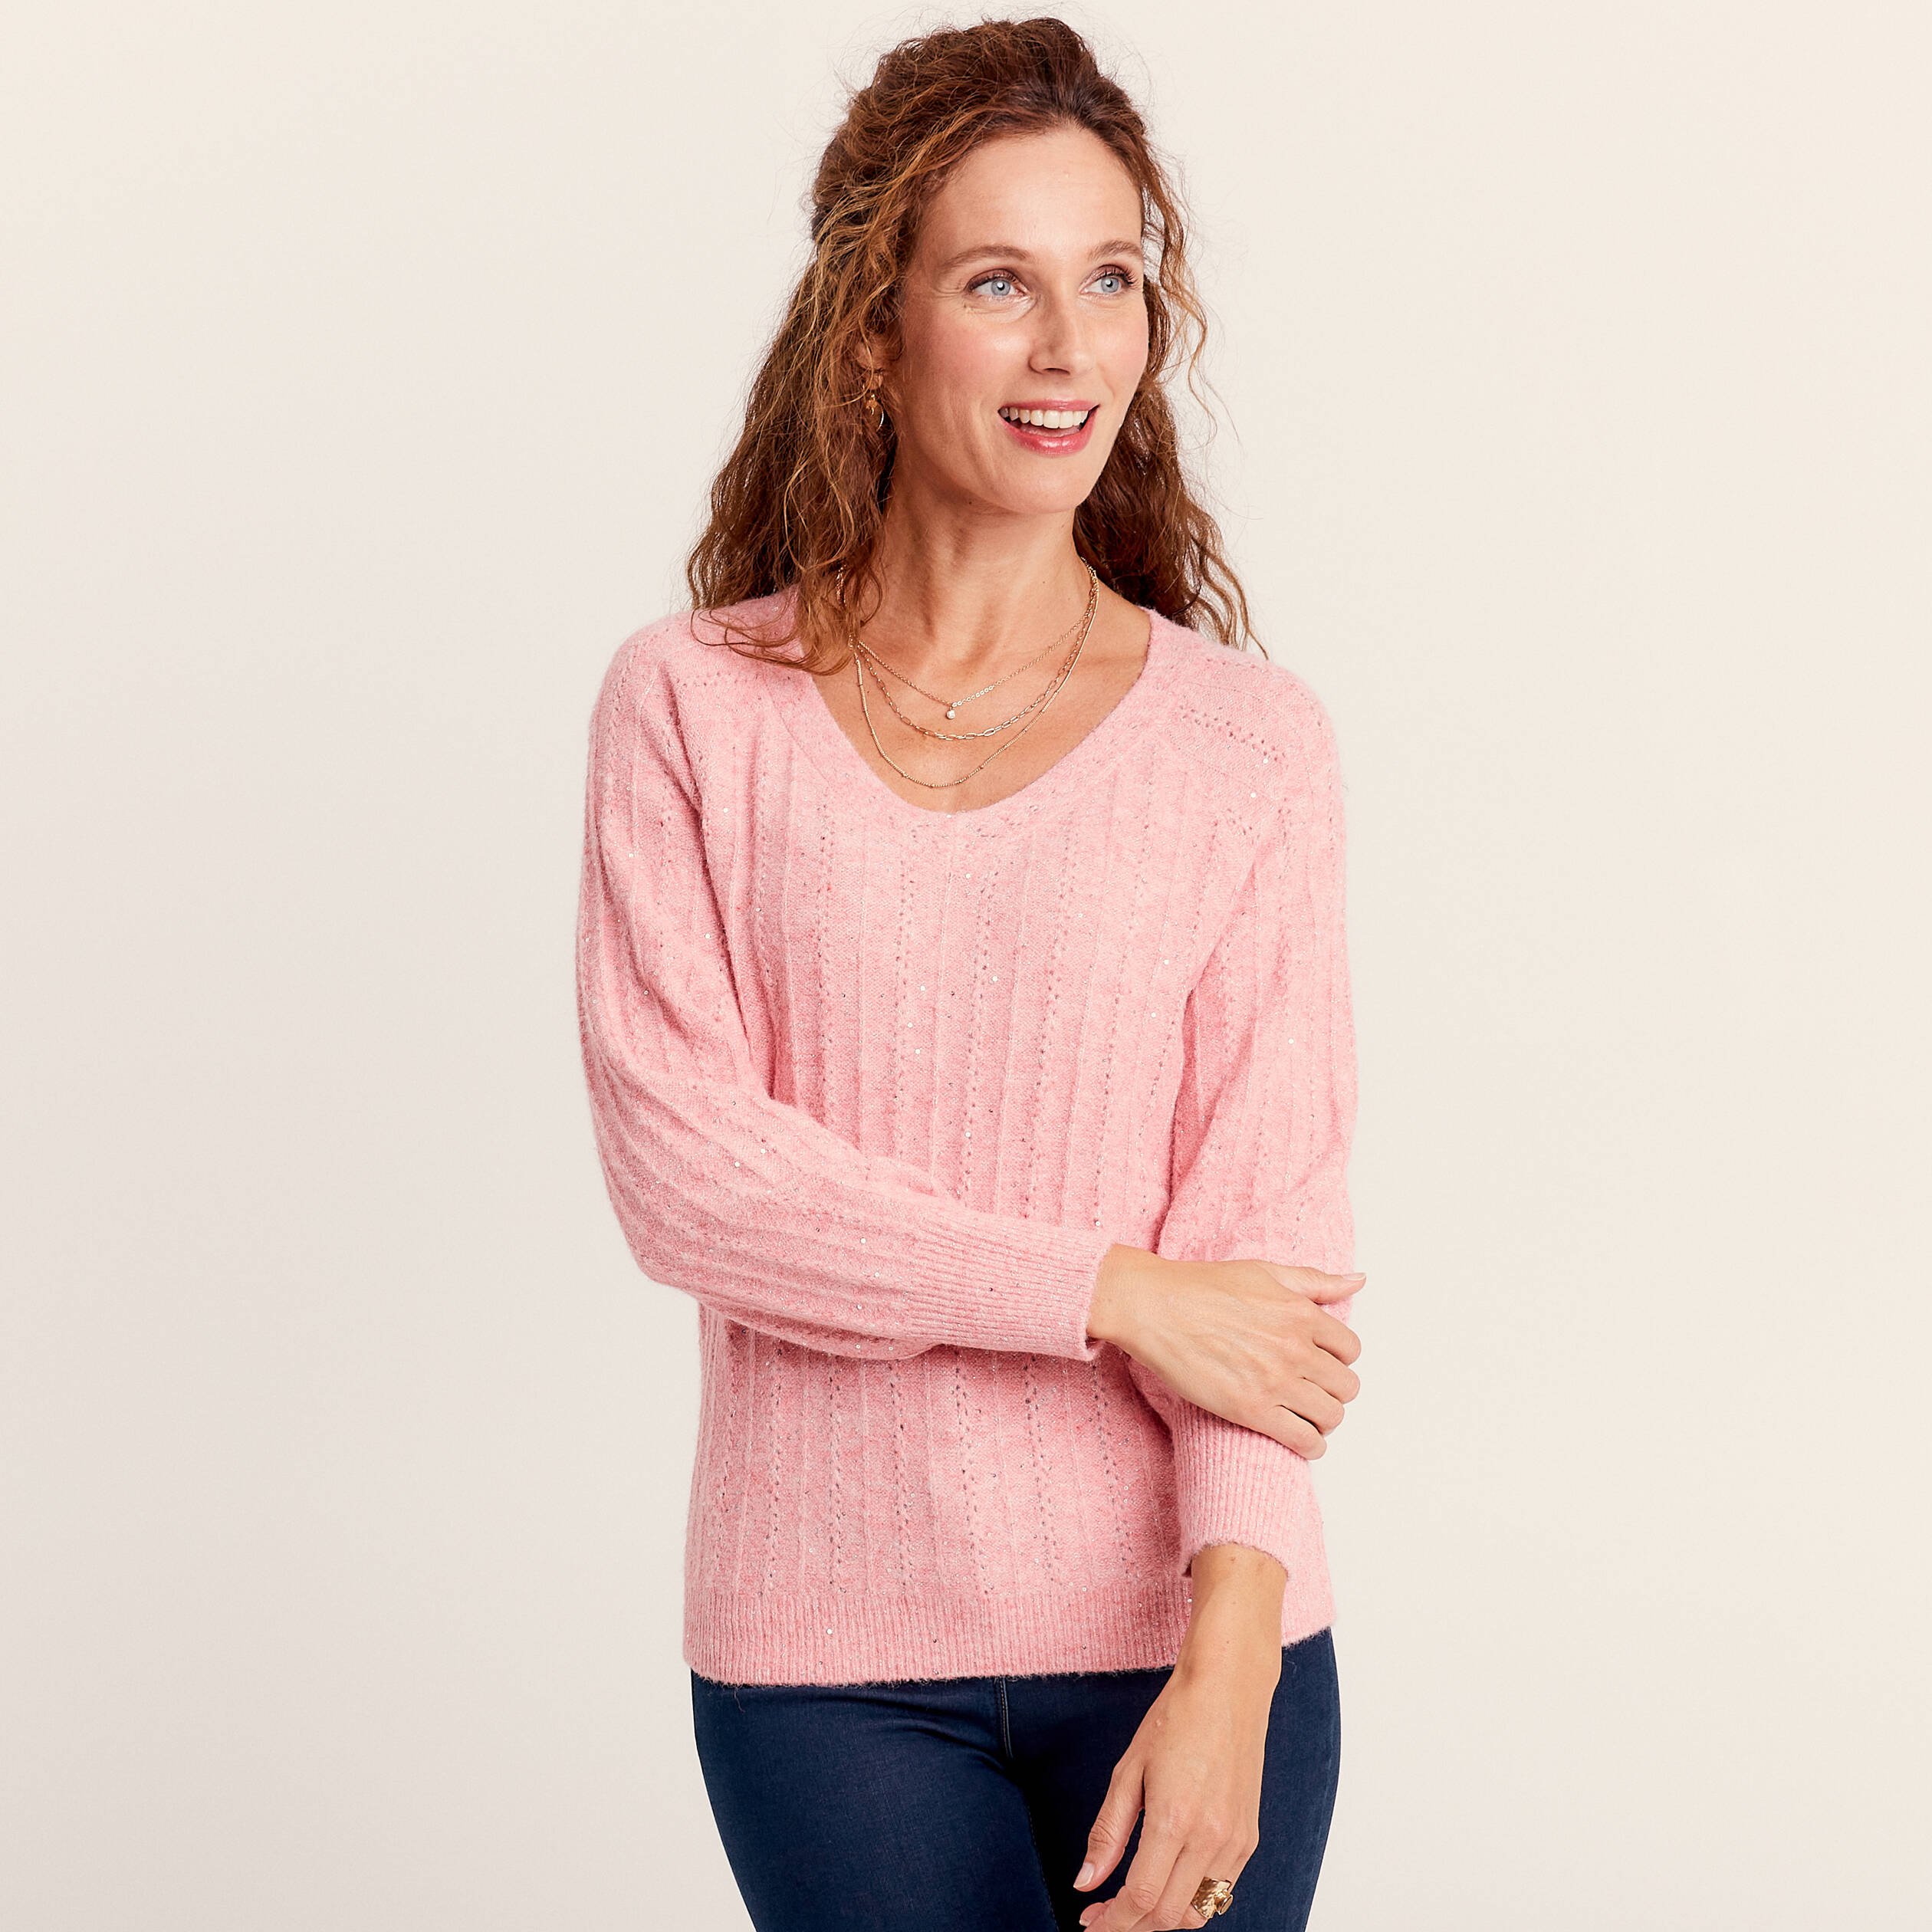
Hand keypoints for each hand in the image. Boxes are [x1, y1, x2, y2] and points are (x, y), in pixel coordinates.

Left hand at [1072, 1633, 1279, 1928]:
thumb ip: (1107, 1832)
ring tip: (1134, 1902)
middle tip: (1104, 1913)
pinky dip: (1191, 1900)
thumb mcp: (1128, 1770)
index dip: (1113, 1921)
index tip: (1090, 1920)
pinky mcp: (1249, 1838)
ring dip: (1163, 1918)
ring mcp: (1236, 1841)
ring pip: (1199, 1912)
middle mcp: (1212, 1838)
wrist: (1227, 1688)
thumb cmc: (1175, 1718)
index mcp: (1175, 1819)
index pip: (1142, 1897)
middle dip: (1132, 1925)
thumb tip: (1085, 1881)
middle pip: (1170, 1914)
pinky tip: (1168, 1881)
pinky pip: (1220, 1890)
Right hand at [1091, 1248, 1365, 1457]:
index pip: (1350, 1349)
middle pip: (1347, 1386)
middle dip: (1333, 1390)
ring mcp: (1276, 1381)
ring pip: (1332, 1416)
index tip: (1318, 1362)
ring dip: (1323, 1418)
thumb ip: (1315, 1281)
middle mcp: (1296, 1348)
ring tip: (1303, 1413)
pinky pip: (1306, 1441)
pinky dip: (1310, 1445)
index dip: (1337, 1358)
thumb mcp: (1265, 1272)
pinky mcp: (1253, 1410)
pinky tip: (1297, 1436)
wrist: (1154, 1307)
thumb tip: (1358, 1280)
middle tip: (1311, 1390)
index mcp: (1301, 1313)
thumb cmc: (1202, 1286)